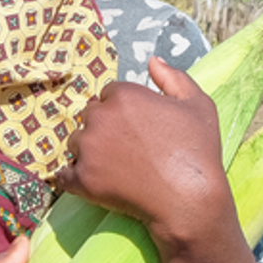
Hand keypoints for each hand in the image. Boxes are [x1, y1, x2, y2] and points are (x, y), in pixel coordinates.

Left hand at [57, 56, 230, 248]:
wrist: (190, 201)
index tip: (136, 126)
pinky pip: (64, 175)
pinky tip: (83, 181)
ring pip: (76, 142)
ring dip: (88, 150)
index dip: (122, 109)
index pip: (109, 94)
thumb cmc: (197, 152)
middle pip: (90, 116)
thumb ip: (173, 78)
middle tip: (126, 147)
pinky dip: (71, 178)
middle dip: (103, 127)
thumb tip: (153, 60)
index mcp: (123, 95)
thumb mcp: (197, 104)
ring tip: (113, 167)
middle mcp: (100, 117)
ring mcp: (88, 148)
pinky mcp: (82, 179)